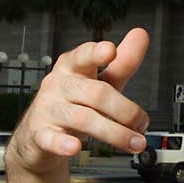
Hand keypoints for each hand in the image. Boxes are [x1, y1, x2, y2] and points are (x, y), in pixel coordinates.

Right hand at [7, 29, 150, 174]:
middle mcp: (59, 85)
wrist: (40, 136)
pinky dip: (63, 144)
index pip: (83, 56)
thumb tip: (140, 34)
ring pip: (83, 118)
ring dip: (115, 133)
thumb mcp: (101, 81)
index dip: (96, 53)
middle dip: (125, 111)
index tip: (110, 50)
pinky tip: (75, 148)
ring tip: (135, 143)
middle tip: (143, 124)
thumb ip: (122, 62)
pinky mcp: (40, 134)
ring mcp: (48, 109)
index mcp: (73, 67)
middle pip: (96, 93)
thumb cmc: (75, 102)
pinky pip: (51, 139)